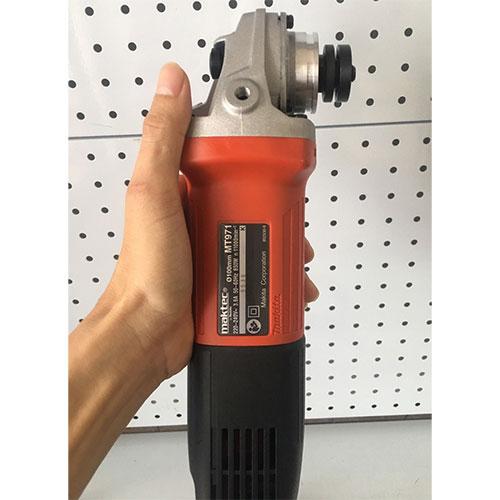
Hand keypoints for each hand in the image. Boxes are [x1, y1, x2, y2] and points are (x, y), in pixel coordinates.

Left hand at [95, 63, 318, 381]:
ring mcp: (213, 245)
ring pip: (261, 232)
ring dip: (285, 243)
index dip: (256, 156)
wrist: (148, 335)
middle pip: (253, 198)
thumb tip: (173, 81)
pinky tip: (290, 282)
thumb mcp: (154, 194)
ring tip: (297, 256)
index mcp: (182, 189)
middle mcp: (199, 215)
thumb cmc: (146, 270)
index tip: (277, 158)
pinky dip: (279, 271)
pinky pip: (259, 263)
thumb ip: (164, 138)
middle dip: (281, 209)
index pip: (227, 158)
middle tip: (296, 220)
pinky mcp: (225, 273)